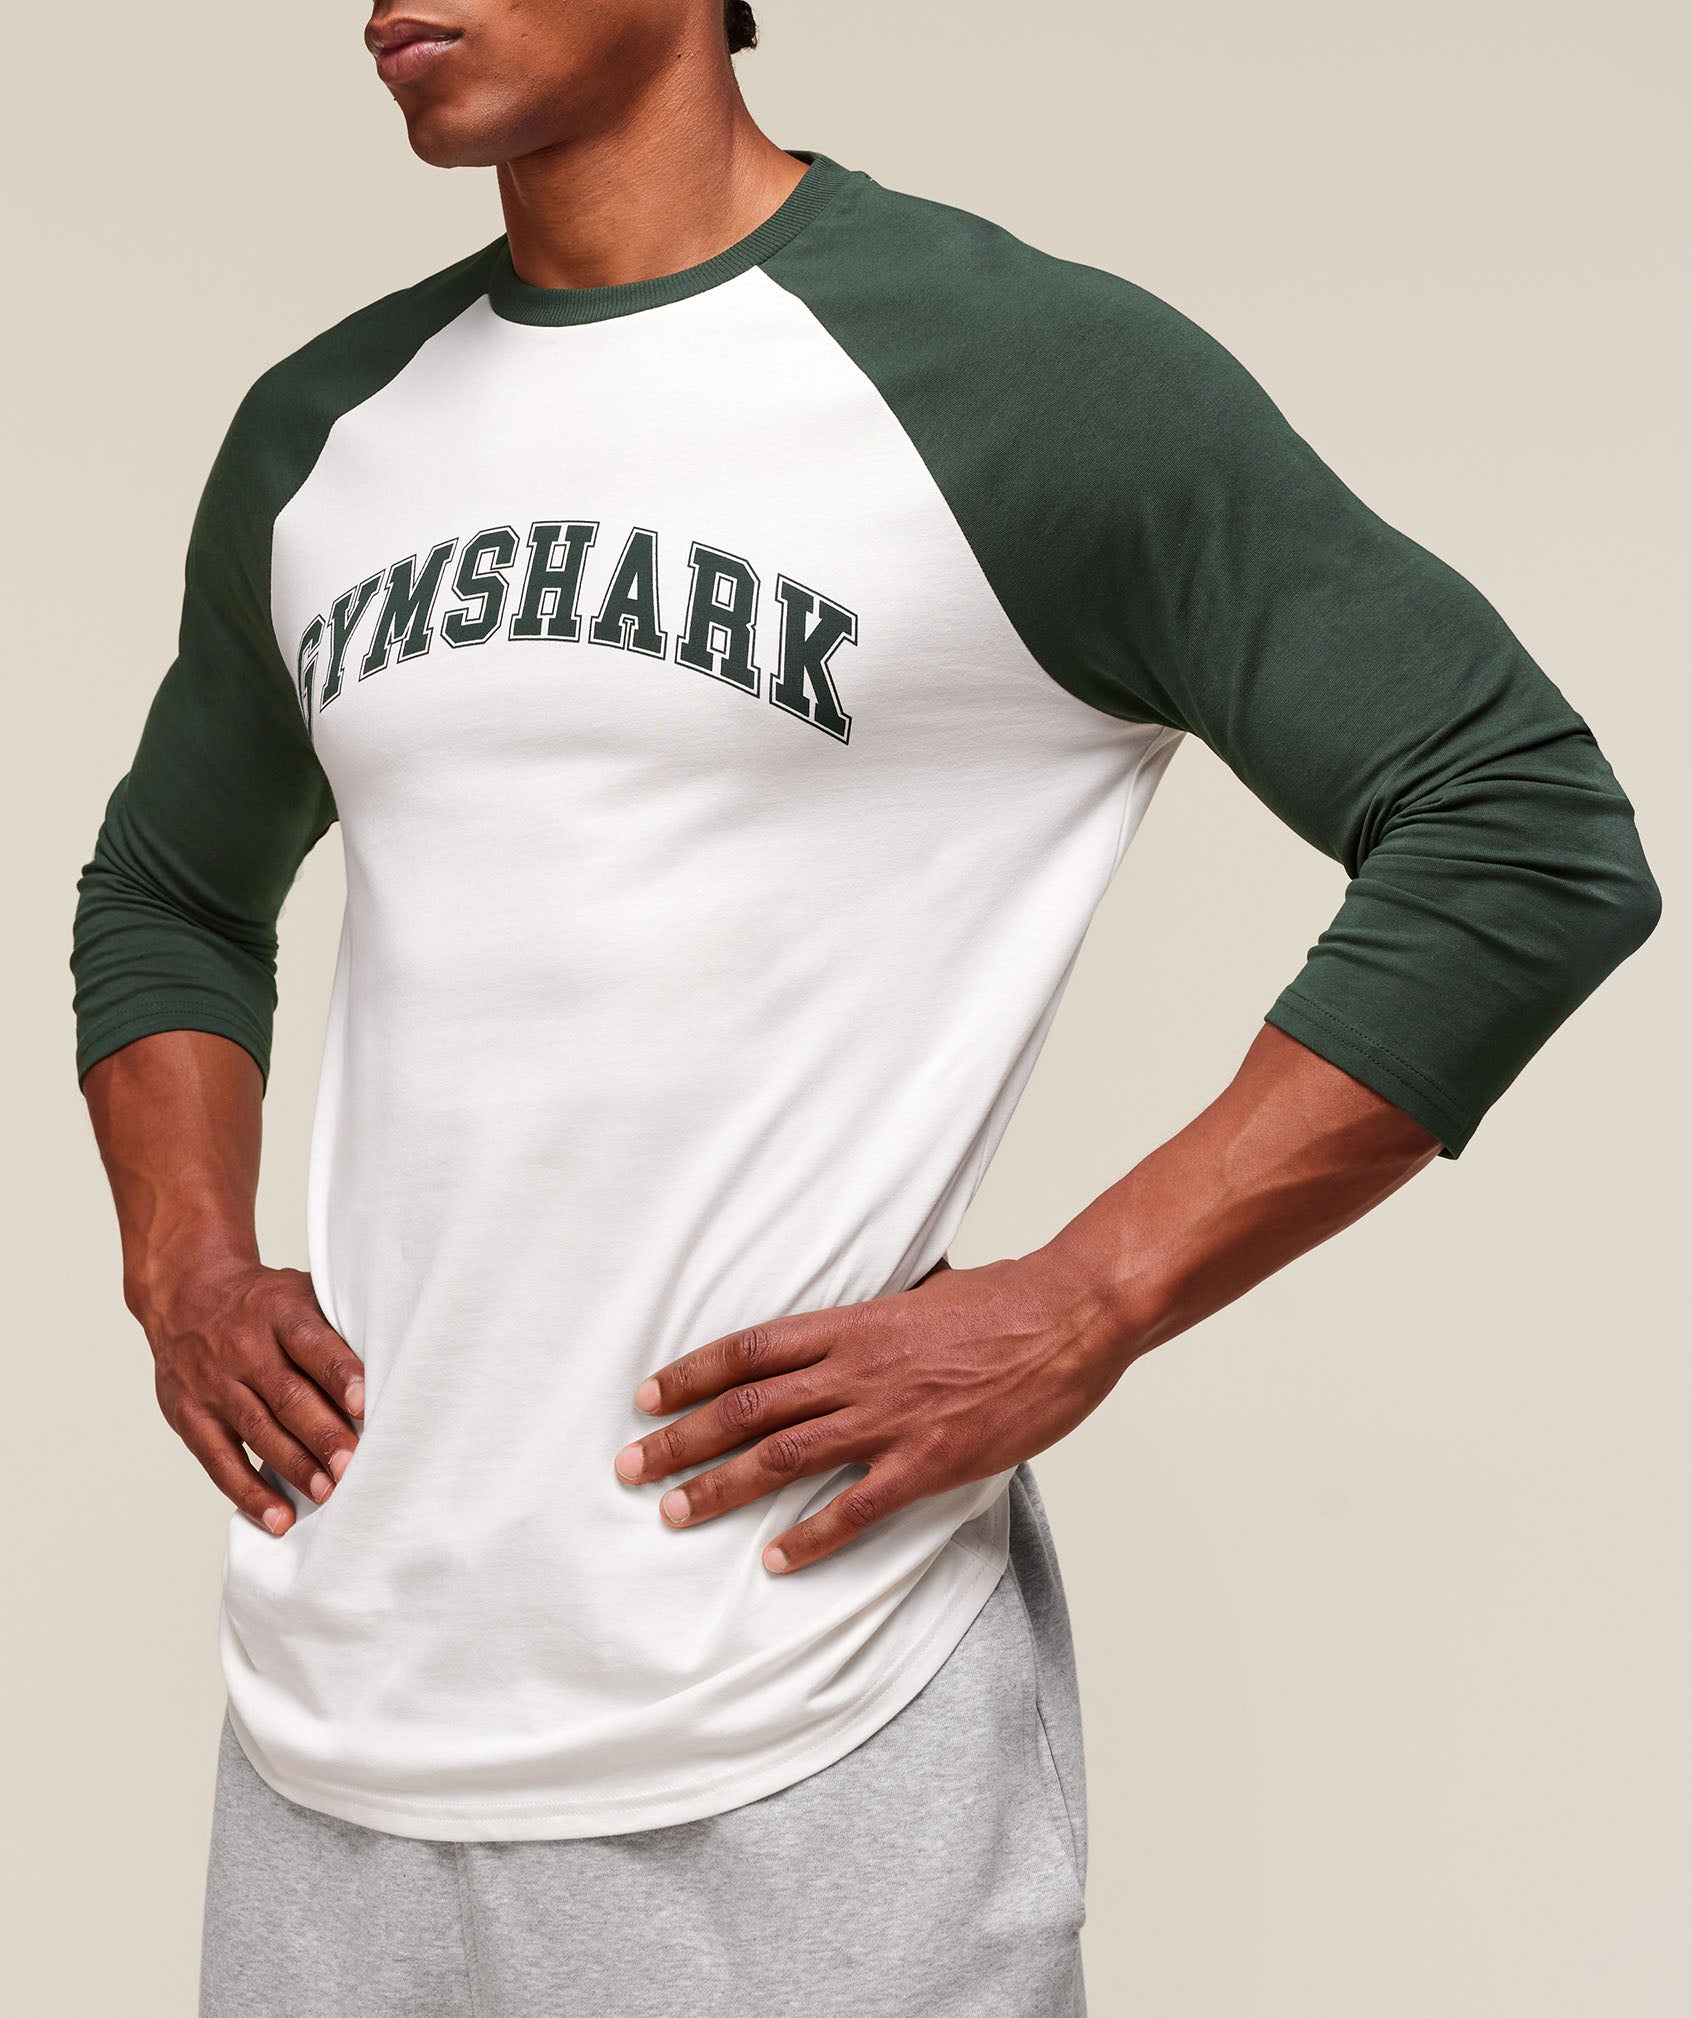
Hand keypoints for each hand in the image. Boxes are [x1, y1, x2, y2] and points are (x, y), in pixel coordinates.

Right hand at [138, 1261, 363, 1535]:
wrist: (186, 1295)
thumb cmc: (263, 1304)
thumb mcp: (299, 1294)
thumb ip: (336, 1329)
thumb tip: (393, 1367)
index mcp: (278, 1311)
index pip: (311, 1343)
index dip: (338, 1374)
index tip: (363, 1404)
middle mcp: (243, 1348)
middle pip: (286, 1394)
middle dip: (322, 1433)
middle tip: (353, 1465)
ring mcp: (213, 1385)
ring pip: (257, 1430)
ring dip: (294, 1466)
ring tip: (327, 1493)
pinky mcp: (189, 1416)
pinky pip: (220, 1461)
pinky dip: (249, 1493)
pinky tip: (278, 1517)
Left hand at [613, 1251, 1126, 1573]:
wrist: (1070, 1316)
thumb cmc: (1003, 1300)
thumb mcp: (922, 1293)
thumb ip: (873, 1318)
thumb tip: (844, 1326)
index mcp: (851, 1323)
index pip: (748, 1349)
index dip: (689, 1374)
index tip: (646, 1398)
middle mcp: (857, 1370)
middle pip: (747, 1407)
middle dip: (681, 1439)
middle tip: (630, 1468)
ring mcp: (891, 1417)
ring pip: (783, 1458)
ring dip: (722, 1489)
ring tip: (674, 1515)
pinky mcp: (930, 1461)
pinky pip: (856, 1507)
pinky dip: (812, 1537)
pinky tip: (776, 1560)